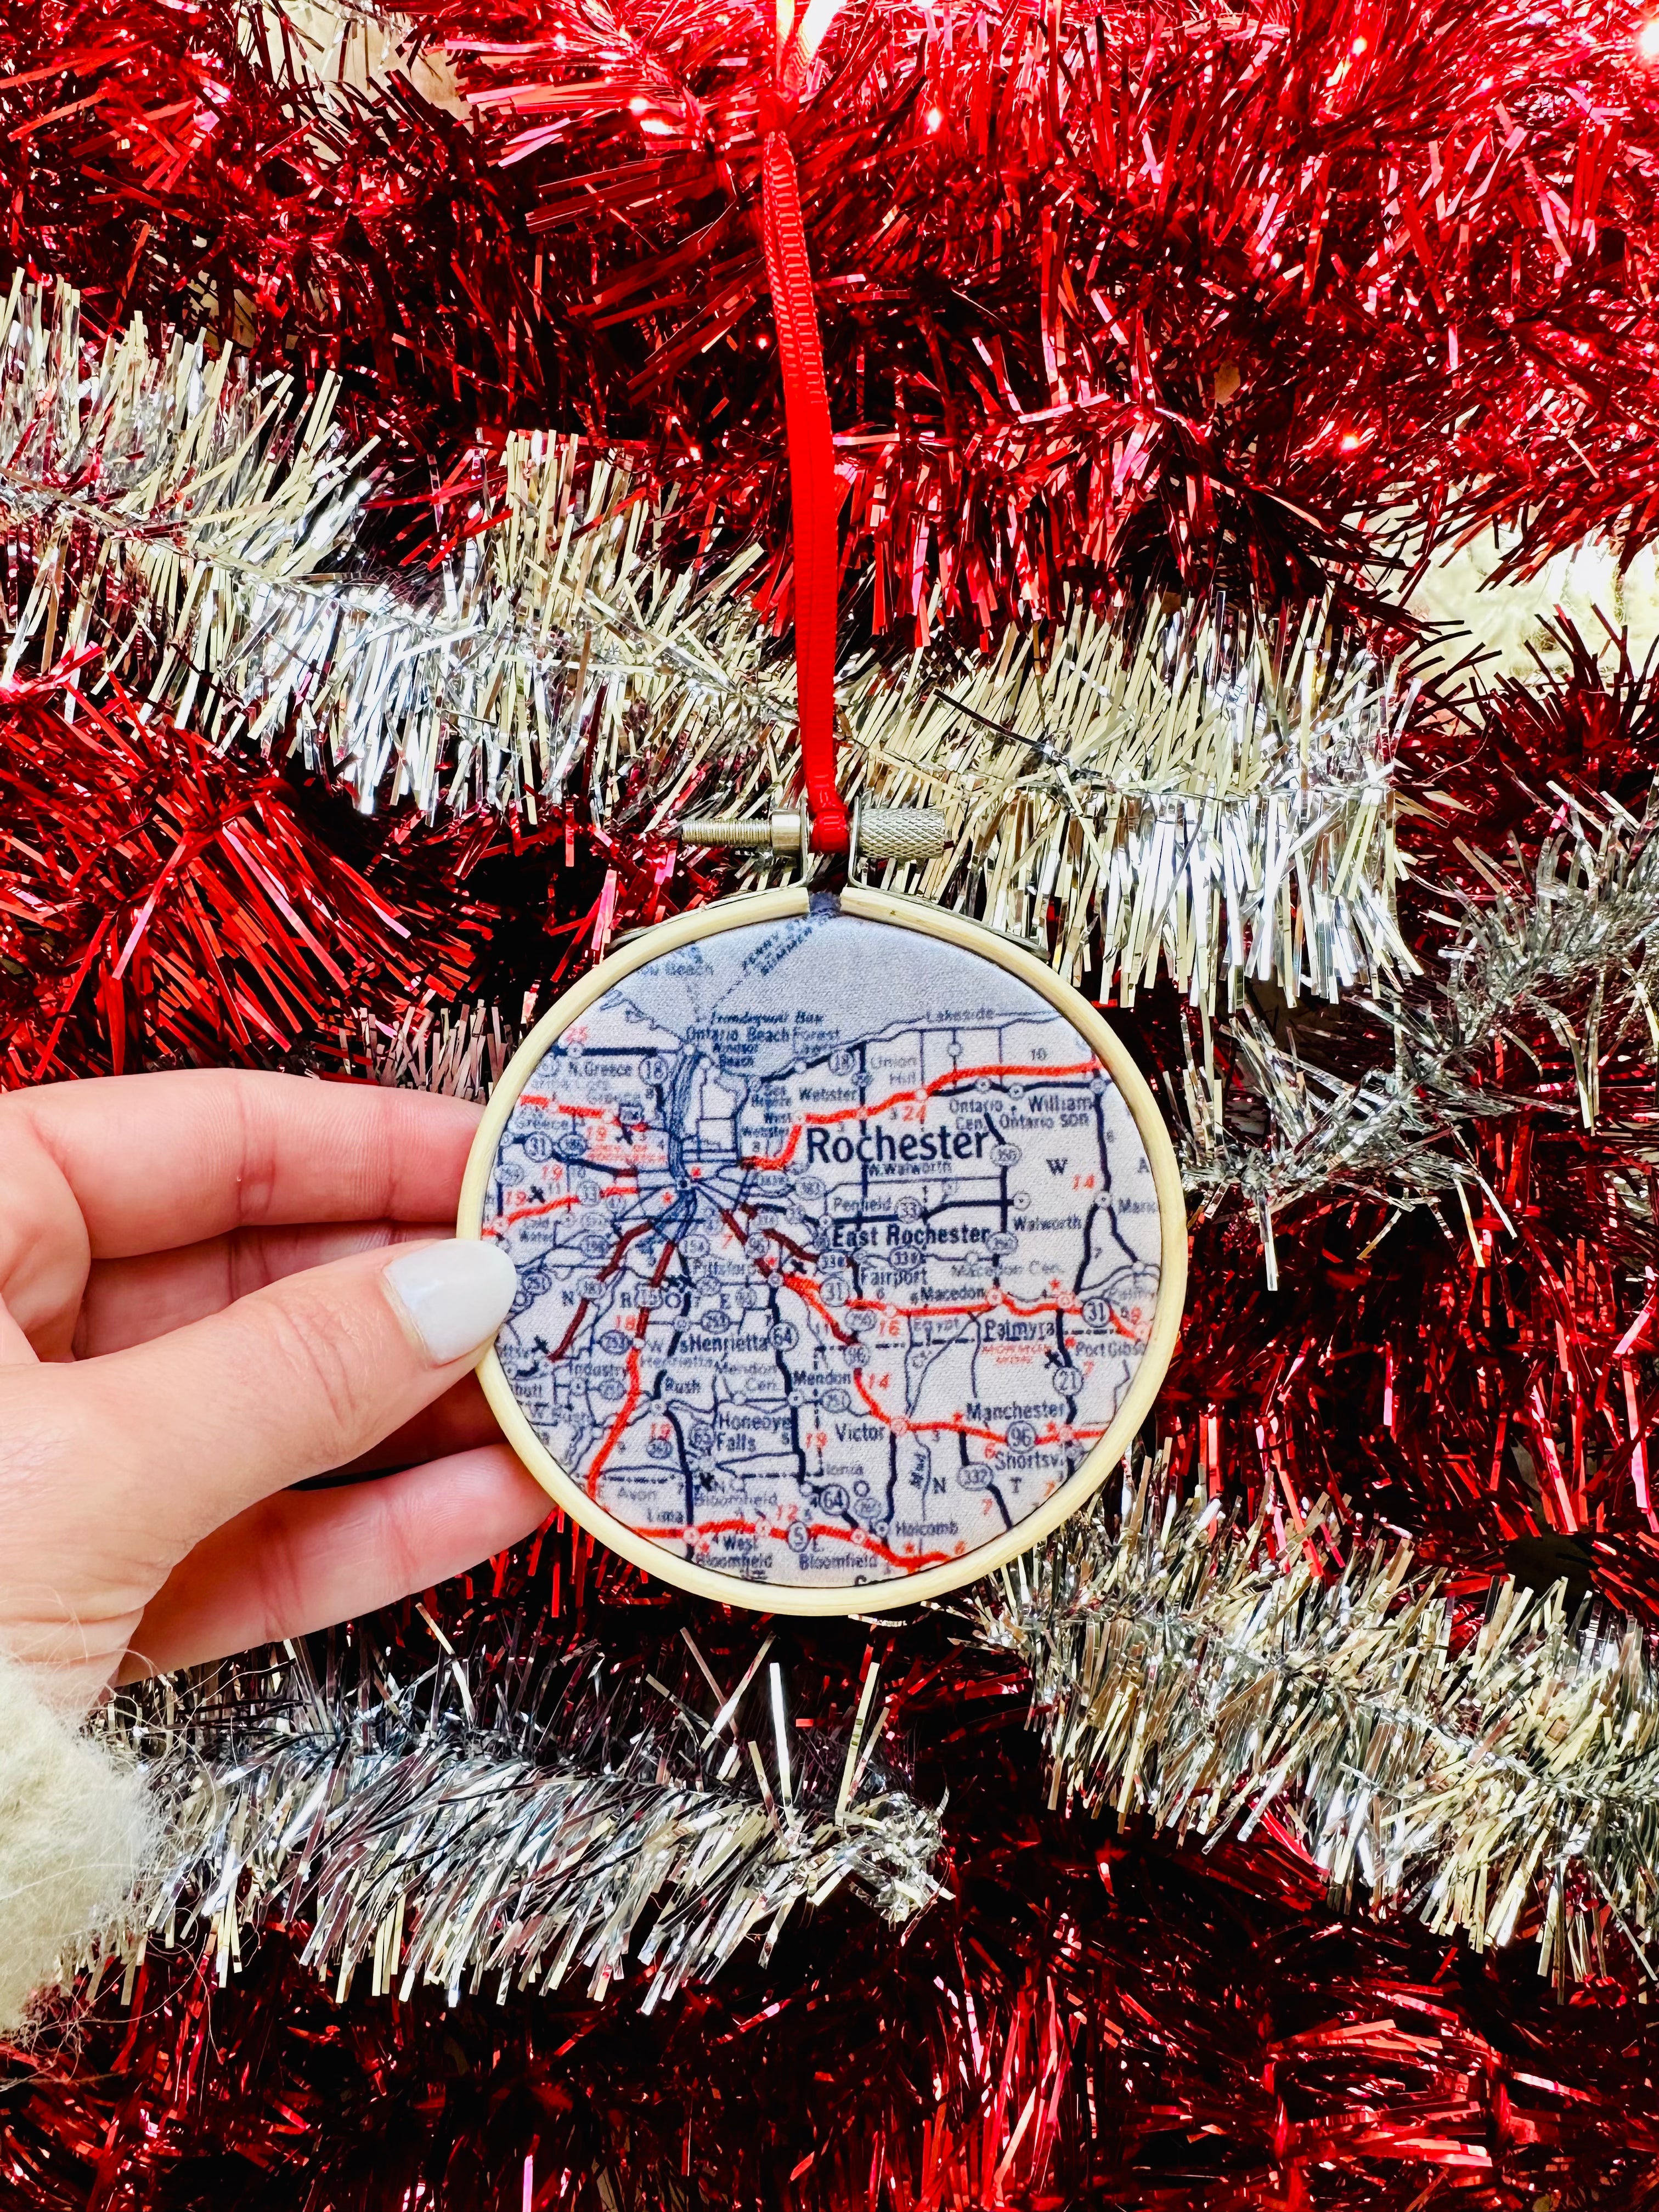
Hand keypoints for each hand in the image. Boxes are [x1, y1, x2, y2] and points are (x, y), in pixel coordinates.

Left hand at [0, 1070, 545, 1709]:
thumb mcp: (92, 1471)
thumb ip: (294, 1370)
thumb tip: (464, 1283)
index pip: (203, 1139)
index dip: (372, 1144)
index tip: (507, 1162)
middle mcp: (3, 1342)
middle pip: (250, 1276)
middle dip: (415, 1290)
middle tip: (561, 1292)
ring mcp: (46, 1476)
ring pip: (264, 1416)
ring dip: (418, 1417)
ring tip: (557, 1403)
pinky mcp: (81, 1604)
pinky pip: (243, 1541)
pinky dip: (365, 1530)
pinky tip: (490, 1500)